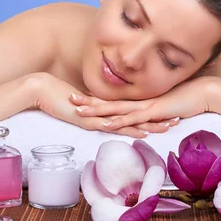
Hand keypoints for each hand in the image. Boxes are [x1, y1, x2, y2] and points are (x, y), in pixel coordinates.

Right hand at [28, 73, 165, 137]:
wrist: (42, 88)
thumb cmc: (57, 97)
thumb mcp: (79, 108)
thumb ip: (91, 112)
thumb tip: (99, 118)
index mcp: (106, 107)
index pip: (133, 110)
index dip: (150, 112)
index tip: (167, 112)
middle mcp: (107, 110)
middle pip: (138, 114)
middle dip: (158, 117)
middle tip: (179, 118)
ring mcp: (100, 114)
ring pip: (131, 120)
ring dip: (150, 123)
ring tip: (168, 126)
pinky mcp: (90, 119)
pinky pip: (113, 125)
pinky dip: (128, 128)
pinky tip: (140, 131)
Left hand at [70, 77, 212, 130]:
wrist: (205, 92)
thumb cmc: (189, 98)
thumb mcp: (168, 107)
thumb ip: (157, 112)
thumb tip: (150, 119)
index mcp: (141, 99)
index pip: (115, 99)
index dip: (98, 98)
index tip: (81, 96)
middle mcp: (140, 101)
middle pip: (110, 102)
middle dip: (89, 101)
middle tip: (70, 98)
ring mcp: (146, 105)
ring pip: (117, 109)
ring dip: (97, 111)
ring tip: (79, 111)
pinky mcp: (155, 111)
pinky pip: (133, 118)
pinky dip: (119, 122)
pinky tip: (106, 124)